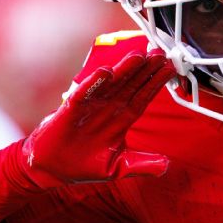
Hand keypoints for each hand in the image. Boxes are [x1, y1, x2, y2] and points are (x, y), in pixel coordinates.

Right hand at [20, 51, 174, 187]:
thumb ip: (142, 165)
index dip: (156, 83)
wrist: (53, 169)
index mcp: (121, 120)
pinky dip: (94, 83)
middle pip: (131, 85)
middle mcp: (108, 109)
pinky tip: (105, 72)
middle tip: (160, 53)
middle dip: (145, 70)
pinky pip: (84, 94)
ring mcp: (90, 107)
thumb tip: (165, 166)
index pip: (143, 97)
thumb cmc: (85, 165)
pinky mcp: (71, 110)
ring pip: (111, 84)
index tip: (170, 69)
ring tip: (139, 56)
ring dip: (124, 70)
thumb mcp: (118, 167)